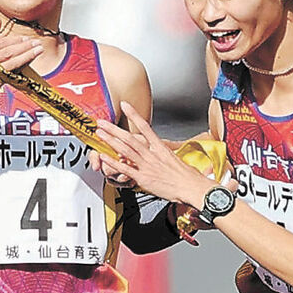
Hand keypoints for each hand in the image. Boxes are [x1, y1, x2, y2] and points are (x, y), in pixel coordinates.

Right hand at [0, 19, 47, 104]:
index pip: (1, 43)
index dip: (14, 40)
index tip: (26, 37)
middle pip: (8, 52)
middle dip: (24, 47)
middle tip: (36, 43)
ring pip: (11, 63)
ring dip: (26, 56)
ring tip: (37, 51)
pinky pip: (10, 75)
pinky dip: (20, 69)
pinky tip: (29, 65)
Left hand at [96, 103, 214, 209]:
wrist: (192, 187)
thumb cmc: (187, 177)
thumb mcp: (176, 159)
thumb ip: (164, 155)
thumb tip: (161, 153)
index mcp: (160, 148)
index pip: (145, 127)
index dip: (134, 115)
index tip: (125, 106)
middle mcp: (152, 154)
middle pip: (130, 138)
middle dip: (114, 129)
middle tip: (102, 122)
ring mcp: (147, 165)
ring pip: (125, 150)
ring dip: (111, 141)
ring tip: (100, 134)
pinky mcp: (144, 178)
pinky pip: (125, 169)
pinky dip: (113, 162)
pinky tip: (104, 157)